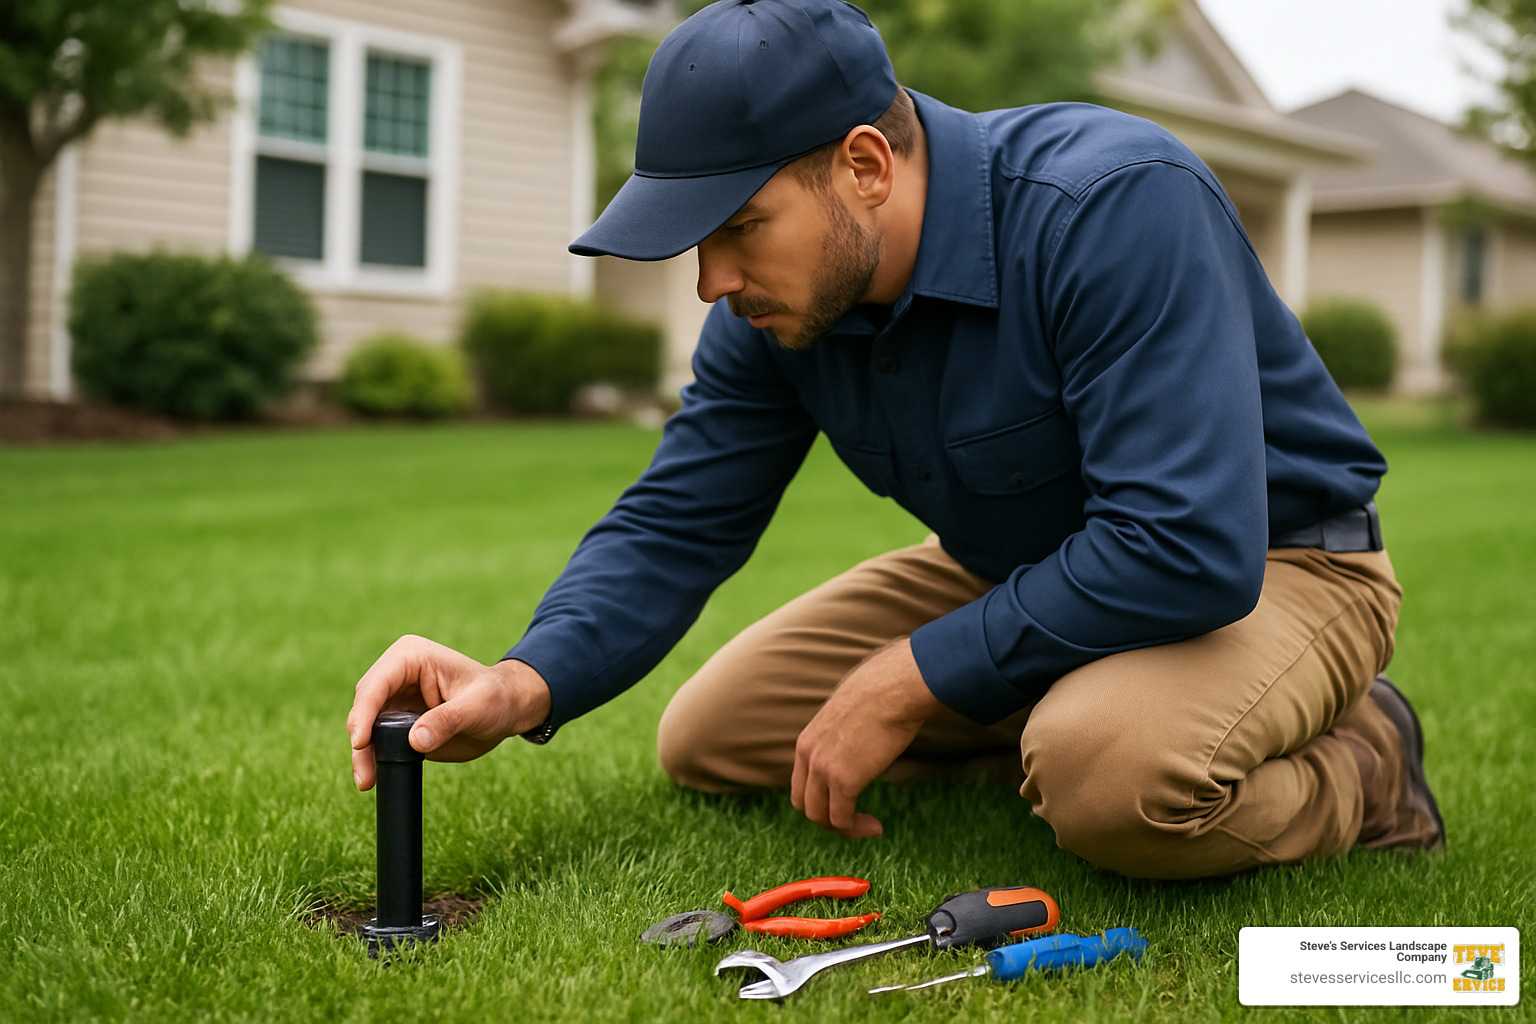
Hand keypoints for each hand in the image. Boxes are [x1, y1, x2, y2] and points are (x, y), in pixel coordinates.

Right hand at [347, 634, 550, 790]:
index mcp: (412, 657)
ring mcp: (394, 698)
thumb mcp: (478, 707)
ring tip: (367, 781)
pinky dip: (373, 758)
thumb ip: (448, 720)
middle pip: (364, 706)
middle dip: (360, 739)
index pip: (378, 683)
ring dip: (363, 754)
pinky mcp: (397, 722)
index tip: (361, 741)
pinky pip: (377, 740)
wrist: (506, 710)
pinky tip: (373, 778)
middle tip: (364, 774)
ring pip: (365, 727)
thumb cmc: (496, 698)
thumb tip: (416, 741)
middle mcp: (396, 675)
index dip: (365, 712)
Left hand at [791, 637, 941, 839]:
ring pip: (820, 816)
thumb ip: (846, 728)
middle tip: (855, 820)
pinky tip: (876, 827)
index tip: (847, 801)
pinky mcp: (844, 781)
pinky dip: (856, 829)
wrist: (895, 688)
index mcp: (808, 739)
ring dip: (844, 828)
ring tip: (870, 828)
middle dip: (827, 817)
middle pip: (804, 803)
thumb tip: (862, 732)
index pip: (801, 781)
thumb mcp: (850, 710)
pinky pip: (842, 819)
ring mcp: (823, 769)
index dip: (820, 797)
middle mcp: (808, 755)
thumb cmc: (882, 692)